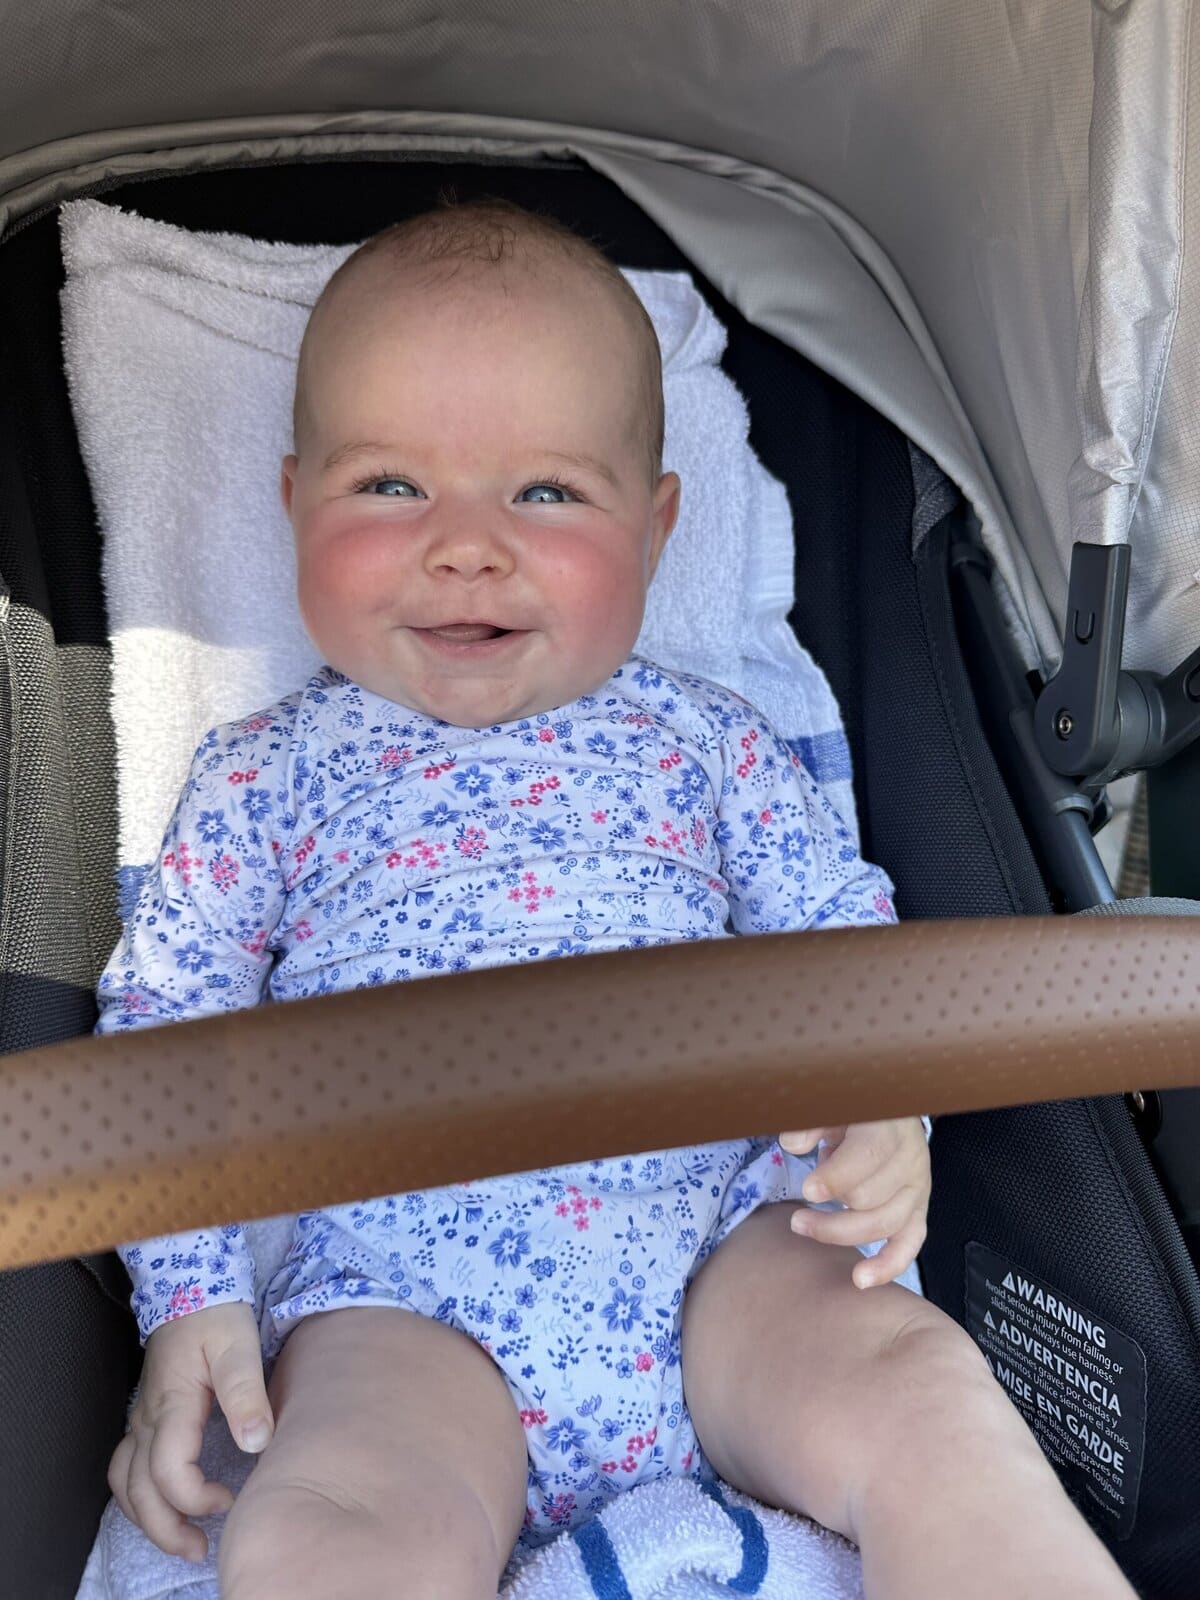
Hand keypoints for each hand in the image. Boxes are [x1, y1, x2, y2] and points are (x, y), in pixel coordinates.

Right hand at [108, 1301, 273, 1562]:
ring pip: (125, 1485)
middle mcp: (147, 1418)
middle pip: (138, 1492)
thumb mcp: (240, 1347)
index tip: (230, 1498)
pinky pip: (126, 1469)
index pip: (166, 1472)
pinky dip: (140, 1497)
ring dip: (148, 1519)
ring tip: (182, 1539)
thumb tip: (256, 1444)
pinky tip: (166, 1505)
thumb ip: (247, 1395)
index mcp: (172, 1404)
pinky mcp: (145, 1416)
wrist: (189, 1286)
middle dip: (165, 1529)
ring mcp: (141, 1418)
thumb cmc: (215, 1314)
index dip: (194, 1499)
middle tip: (200, 1549)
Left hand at [778, 1119, 930, 1288]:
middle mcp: (910, 1160)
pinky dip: (888, 1265)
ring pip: (885, 1223)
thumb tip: (792, 1144)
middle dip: (829, 1212)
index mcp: (889, 1128)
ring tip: (804, 1228)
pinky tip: (861, 1279)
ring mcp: (917, 1188)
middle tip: (796, 1217)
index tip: (807, 1190)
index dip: (836, 1178)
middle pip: (871, 1198)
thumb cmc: (854, 1111)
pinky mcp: (918, 1210)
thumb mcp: (832, 1105)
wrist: (890, 1114)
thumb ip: (811, 1122)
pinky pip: (910, 1243)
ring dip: (841, 1234)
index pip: (869, 1158)